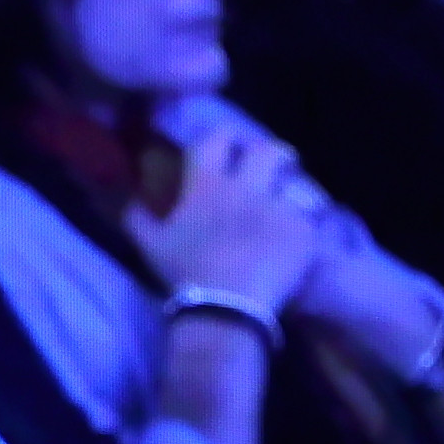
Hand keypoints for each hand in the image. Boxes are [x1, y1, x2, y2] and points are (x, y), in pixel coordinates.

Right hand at [132, 122, 325, 306]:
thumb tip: (131, 200)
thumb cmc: (185, 274)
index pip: (217, 140)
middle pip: (266, 150)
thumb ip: (138, 217)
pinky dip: (308, 221)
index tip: (233, 142)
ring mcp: (278, 208)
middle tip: (279, 163)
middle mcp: (245, 187)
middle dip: (274, 152)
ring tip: (296, 198)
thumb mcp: (149, 244)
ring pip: (295, 182)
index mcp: (206, 184)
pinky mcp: (304, 232)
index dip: (226, 136)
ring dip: (294, 187)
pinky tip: (306, 232)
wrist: (227, 307)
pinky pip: (312, 217)